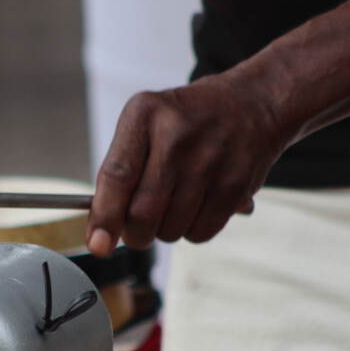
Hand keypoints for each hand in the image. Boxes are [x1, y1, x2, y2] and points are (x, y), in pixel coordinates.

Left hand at [86, 72, 294, 255]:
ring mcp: (210, 161)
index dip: (105, 217)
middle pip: (143, 212)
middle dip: (135, 233)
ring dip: (166, 230)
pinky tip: (197, 204)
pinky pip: (200, 233)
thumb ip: (120, 171)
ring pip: (171, 230)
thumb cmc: (186, 121)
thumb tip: (101, 231)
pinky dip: (193, 230)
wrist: (250, 105)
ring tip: (175, 202)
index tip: (98, 245)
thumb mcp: (146, 124)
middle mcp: (177, 136)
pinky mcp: (236, 185)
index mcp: (144, 115)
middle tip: (137, 227)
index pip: (117, 176)